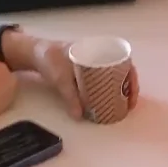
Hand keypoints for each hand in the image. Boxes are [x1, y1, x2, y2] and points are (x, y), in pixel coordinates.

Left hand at [7, 34, 138, 121]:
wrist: (35, 52)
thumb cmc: (50, 58)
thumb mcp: (60, 78)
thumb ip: (70, 97)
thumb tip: (79, 115)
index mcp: (98, 51)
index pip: (124, 63)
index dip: (132, 79)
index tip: (132, 94)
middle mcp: (100, 55)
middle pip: (122, 71)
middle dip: (129, 87)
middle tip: (129, 104)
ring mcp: (94, 63)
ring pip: (113, 76)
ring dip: (119, 89)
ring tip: (121, 104)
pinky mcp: (87, 71)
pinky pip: (103, 79)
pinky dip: (108, 88)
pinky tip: (108, 99)